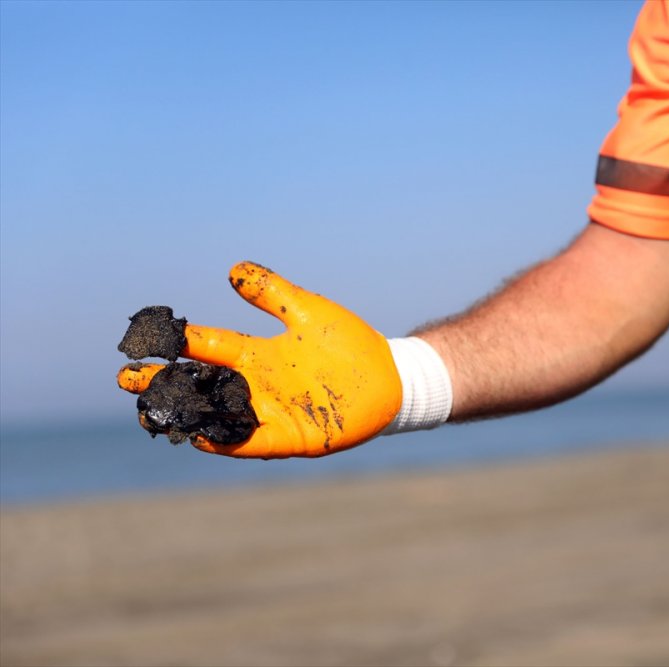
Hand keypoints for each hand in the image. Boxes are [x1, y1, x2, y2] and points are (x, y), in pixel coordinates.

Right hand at [117, 262, 401, 457]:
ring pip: (219, 416)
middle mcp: (258, 385)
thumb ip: (272, 293)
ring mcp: (273, 412)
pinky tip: (205, 436)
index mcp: (258, 354)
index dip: (178, 343)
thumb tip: (232, 270)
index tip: (145, 338)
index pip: (209, 346)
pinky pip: (254, 442)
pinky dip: (229, 442)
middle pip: (203, 386)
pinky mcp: (293, 436)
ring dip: (188, 414)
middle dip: (166, 384)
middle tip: (129, 381)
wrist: (390, 376)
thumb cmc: (349, 344)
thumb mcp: (308, 310)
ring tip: (156, 410)